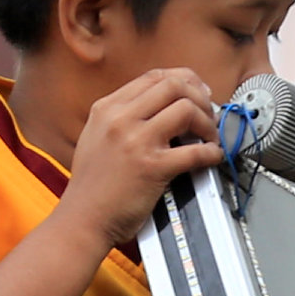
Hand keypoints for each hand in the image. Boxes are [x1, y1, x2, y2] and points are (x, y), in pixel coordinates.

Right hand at [56, 68, 225, 246]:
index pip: (154, 77)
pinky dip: (212, 153)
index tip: (198, 93)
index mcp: (107, 108)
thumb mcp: (97, 136)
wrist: (82, 218)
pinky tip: (212, 157)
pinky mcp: (153, 167)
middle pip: (174, 86)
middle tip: (209, 116)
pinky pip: (196, 151)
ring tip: (210, 139)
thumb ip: (123, 118)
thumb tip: (162, 108)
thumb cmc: (93, 185)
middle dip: (201, 98)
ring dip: (209, 123)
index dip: (184, 81)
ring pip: (187, 109)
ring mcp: (136, 141)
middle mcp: (120, 119)